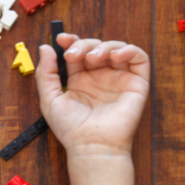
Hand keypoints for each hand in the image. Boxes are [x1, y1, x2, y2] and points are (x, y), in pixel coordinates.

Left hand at [36, 35, 149, 156]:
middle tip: (73, 54)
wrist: (91, 145)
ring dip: (103, 45)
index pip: (77, 52)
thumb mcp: (49, 98)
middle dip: (83, 44)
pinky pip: (139, 59)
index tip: (61, 39)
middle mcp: (99, 77)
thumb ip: (46, 72)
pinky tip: (115, 55)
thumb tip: (45, 47)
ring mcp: (118, 79)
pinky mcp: (136, 83)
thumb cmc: (70, 127)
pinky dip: (129, 50)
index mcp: (80, 79)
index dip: (70, 41)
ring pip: (116, 48)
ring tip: (92, 57)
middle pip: (94, 47)